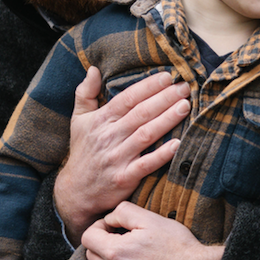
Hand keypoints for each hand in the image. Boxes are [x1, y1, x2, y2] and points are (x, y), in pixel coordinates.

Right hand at [53, 66, 191, 235]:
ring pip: (146, 135)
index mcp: (101, 120)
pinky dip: (162, 155)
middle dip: (164, 98)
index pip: (127, 98)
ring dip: (167, 120)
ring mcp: (117, 158)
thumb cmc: (82, 152)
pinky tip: (178, 144)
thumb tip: (93, 68)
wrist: (75, 191)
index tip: (167, 76)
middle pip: (140, 113)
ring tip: (185, 107)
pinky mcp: (124, 178)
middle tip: (185, 87)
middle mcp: (109, 137)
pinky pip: (146, 165)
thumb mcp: (78, 120)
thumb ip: (85, 93)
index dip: (148, 86)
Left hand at [82, 202, 223, 259]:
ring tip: (122, 258)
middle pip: (90, 256)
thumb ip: (123, 212)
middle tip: (121, 239)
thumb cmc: (178, 246)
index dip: (99, 227)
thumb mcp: (151, 219)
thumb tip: (109, 219)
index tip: (114, 227)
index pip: (87, 237)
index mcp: (115, 251)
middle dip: (101, 244)